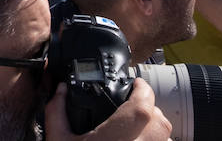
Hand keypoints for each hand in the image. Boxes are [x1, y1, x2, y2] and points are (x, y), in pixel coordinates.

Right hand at [44, 80, 170, 140]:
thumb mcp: (59, 140)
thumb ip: (58, 112)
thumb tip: (60, 91)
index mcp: (126, 127)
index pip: (145, 99)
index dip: (141, 89)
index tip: (132, 86)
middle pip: (159, 118)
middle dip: (147, 111)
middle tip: (128, 111)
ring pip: (163, 138)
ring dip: (152, 133)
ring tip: (130, 134)